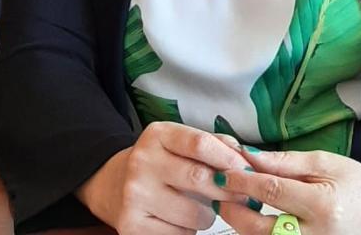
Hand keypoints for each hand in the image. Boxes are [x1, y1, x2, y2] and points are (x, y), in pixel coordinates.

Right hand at [75, 123, 253, 233]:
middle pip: (199, 178)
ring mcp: (134, 196)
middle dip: (228, 189)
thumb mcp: (180, 142)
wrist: (113, 185)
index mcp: (157, 135)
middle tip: (241, 194)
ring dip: (209, 214)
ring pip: (194, 213)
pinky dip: (189, 230)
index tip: (247, 169)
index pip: (200, 143)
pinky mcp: (131, 227)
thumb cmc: (161, 161)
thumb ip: (214, 144)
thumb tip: (247, 158)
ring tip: (205, 207)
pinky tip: (182, 219)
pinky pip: (179, 234)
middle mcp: (142, 162)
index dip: (229, 158)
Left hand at [217, 148, 360, 234]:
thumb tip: (250, 156)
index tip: (223, 171)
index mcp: (322, 205)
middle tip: (216, 192)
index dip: (244, 181)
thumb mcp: (324, 162)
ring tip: (229, 205)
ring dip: (242, 226)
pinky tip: (250, 221)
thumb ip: (287, 162)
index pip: (272, 192)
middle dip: (234, 210)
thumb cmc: (354, 181)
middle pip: (261, 228)